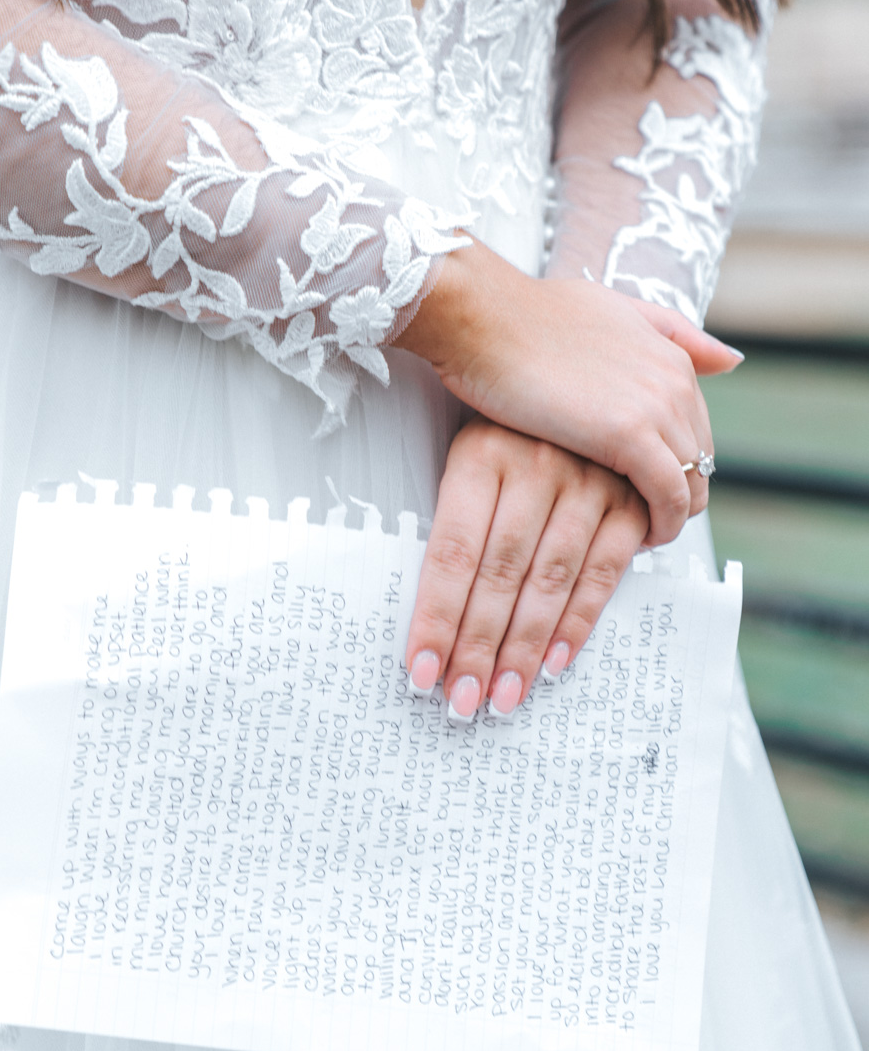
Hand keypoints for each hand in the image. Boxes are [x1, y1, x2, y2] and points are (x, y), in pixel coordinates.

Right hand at [394, 238, 740, 546]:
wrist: (483, 318)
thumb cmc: (525, 318)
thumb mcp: (612, 311)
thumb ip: (671, 332)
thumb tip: (730, 359)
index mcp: (670, 356)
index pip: (695, 428)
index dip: (675, 465)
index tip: (645, 489)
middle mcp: (674, 381)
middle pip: (699, 459)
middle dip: (676, 495)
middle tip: (641, 522)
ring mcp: (655, 407)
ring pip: (690, 482)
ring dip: (669, 517)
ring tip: (637, 537)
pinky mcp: (629, 435)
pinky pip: (667, 497)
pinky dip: (659, 525)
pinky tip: (635, 541)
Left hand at [404, 418, 648, 719]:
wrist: (560, 346)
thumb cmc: (502, 415)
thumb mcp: (464, 445)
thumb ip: (453, 520)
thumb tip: (429, 599)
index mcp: (480, 453)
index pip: (452, 554)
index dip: (437, 618)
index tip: (421, 672)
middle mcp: (535, 464)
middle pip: (498, 576)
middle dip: (478, 648)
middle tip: (462, 704)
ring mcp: (588, 478)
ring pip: (549, 580)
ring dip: (525, 648)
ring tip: (501, 697)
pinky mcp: (629, 495)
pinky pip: (603, 569)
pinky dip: (580, 620)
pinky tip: (555, 663)